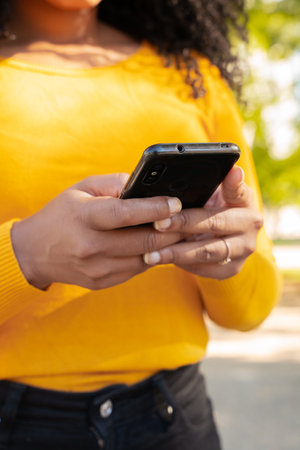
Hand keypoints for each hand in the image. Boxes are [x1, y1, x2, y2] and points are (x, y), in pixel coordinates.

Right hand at [11, 174, 181, 289]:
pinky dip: (149, 257)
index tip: (177, 202)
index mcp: (84, 217)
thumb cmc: (62, 214)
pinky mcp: (101, 282)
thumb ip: (115, 185)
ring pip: (145, 259)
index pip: (125, 214)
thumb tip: (148, 188)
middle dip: (172, 231)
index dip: (155, 208)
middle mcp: (90, 247)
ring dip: (165, 246)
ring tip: (177, 232)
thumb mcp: (81, 189)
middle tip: (188, 220)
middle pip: (143, 241)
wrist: (33, 252)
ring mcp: (96, 269)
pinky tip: (154, 245)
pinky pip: (136, 270)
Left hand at [143, 166, 262, 279]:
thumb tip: (234, 170)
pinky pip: (202, 269)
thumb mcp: (225, 192)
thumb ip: (227, 183)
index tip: (172, 205)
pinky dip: (180, 264)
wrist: (230, 234)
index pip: (223, 205)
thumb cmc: (220, 206)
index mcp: (249, 211)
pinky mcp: (229, 271)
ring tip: (151, 254)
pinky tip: (160, 259)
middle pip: (212, 227)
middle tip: (156, 225)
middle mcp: (249, 235)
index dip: (206, 196)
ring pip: (204, 254)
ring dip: (175, 254)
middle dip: (181, 226)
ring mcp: (240, 256)